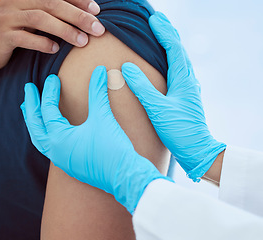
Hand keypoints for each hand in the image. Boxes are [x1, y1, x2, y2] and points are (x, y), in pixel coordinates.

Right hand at [0, 0, 104, 70]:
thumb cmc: (17, 32)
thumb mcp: (33, 18)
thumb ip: (52, 13)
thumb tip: (86, 17)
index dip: (78, 0)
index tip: (96, 11)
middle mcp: (14, 0)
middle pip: (51, 3)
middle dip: (77, 16)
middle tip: (97, 28)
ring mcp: (6, 16)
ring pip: (39, 18)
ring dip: (64, 30)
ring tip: (82, 41)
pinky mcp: (1, 35)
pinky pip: (24, 38)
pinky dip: (42, 43)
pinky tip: (55, 49)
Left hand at [21, 66, 171, 213]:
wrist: (124, 177)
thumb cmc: (112, 148)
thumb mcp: (103, 117)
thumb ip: (98, 92)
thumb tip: (100, 70)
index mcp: (58, 139)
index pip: (48, 110)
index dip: (50, 91)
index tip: (53, 78)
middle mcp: (55, 151)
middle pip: (35, 126)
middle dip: (30, 106)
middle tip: (28, 90)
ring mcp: (61, 160)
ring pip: (40, 139)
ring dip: (35, 123)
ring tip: (30, 110)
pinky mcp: (70, 166)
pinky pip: (49, 148)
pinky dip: (45, 135)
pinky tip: (51, 130)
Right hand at [121, 12, 225, 181]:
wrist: (196, 148)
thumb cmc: (178, 130)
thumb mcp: (157, 108)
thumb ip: (142, 87)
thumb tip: (127, 67)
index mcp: (183, 79)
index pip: (173, 48)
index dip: (163, 32)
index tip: (153, 19)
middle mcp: (188, 80)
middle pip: (179, 49)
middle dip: (168, 32)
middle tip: (157, 18)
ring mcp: (188, 87)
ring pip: (180, 58)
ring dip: (170, 43)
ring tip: (161, 33)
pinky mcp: (185, 95)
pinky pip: (178, 69)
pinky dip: (171, 57)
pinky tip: (166, 62)